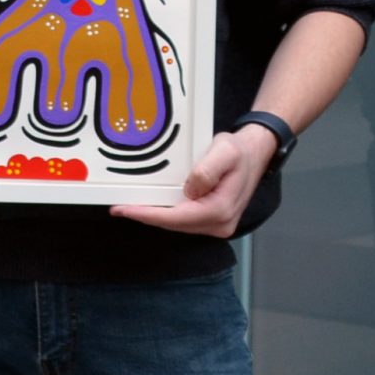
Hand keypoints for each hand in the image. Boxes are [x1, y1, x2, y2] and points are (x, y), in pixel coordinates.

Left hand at [111, 125, 273, 237]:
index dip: (148, 215)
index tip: (124, 210)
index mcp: (221, 210)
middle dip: (146, 216)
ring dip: (155, 216)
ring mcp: (217, 224)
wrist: (255, 153)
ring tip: (129, 207)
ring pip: (177, 224)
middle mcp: (220, 223)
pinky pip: (184, 219)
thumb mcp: (225, 151)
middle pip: (174, 224)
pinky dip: (166, 213)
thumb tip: (190, 190)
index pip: (177, 217)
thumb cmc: (240, 150)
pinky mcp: (212, 220)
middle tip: (119, 208)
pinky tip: (151, 206)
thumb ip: (207, 170)